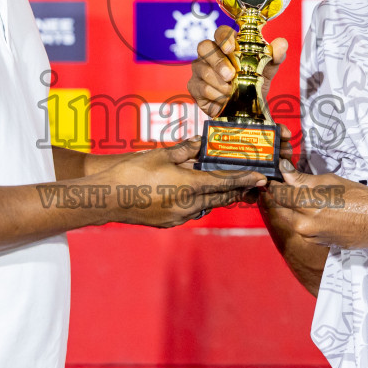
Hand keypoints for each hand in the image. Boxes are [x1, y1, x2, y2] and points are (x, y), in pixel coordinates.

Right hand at [98, 138, 266, 228]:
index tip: (261, 178)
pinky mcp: (168, 223)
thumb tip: (198, 144)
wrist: (106, 199)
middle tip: (253, 186)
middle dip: (237, 191)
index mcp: (189, 185)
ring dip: (217, 198)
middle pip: (220, 198)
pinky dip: (198, 204)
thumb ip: (183, 150)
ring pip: (206, 207)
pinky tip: (196, 197)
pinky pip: (191, 213)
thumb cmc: (131, 173)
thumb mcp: (159, 155)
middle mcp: (188, 205)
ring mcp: (178, 217)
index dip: (244, 179)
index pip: (224, 182)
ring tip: (226, 189)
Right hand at [189, 25, 288, 118]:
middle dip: (217, 61)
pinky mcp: (194, 86)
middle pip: (204, 47)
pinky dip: (213, 94)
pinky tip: (223, 99)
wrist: (247, 108)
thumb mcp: (267, 70)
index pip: (220, 32)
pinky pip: (200, 87)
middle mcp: (210, 53)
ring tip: (231, 92)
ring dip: (218, 82)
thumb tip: (281, 43)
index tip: (230, 48)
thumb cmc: (254, 82)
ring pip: (202, 69)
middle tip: (230, 76)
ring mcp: (200, 69)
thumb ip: (274, 56)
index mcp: (227, 45)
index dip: (223, 37)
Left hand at [260, 162, 367, 249]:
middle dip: (281, 196)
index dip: (274, 183)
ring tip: (303, 196)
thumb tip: (285, 172)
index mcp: (306, 205)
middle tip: (286, 184)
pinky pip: (301, 228)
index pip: (279, 193)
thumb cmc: (359, 198)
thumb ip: (304, 180)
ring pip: (290, 218)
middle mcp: (303, 223)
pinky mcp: (315, 242)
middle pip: (280, 207)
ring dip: (291, 207)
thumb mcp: (331, 182)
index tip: (274, 176)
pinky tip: (314, 210)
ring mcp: (309, 235)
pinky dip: (302, 218)